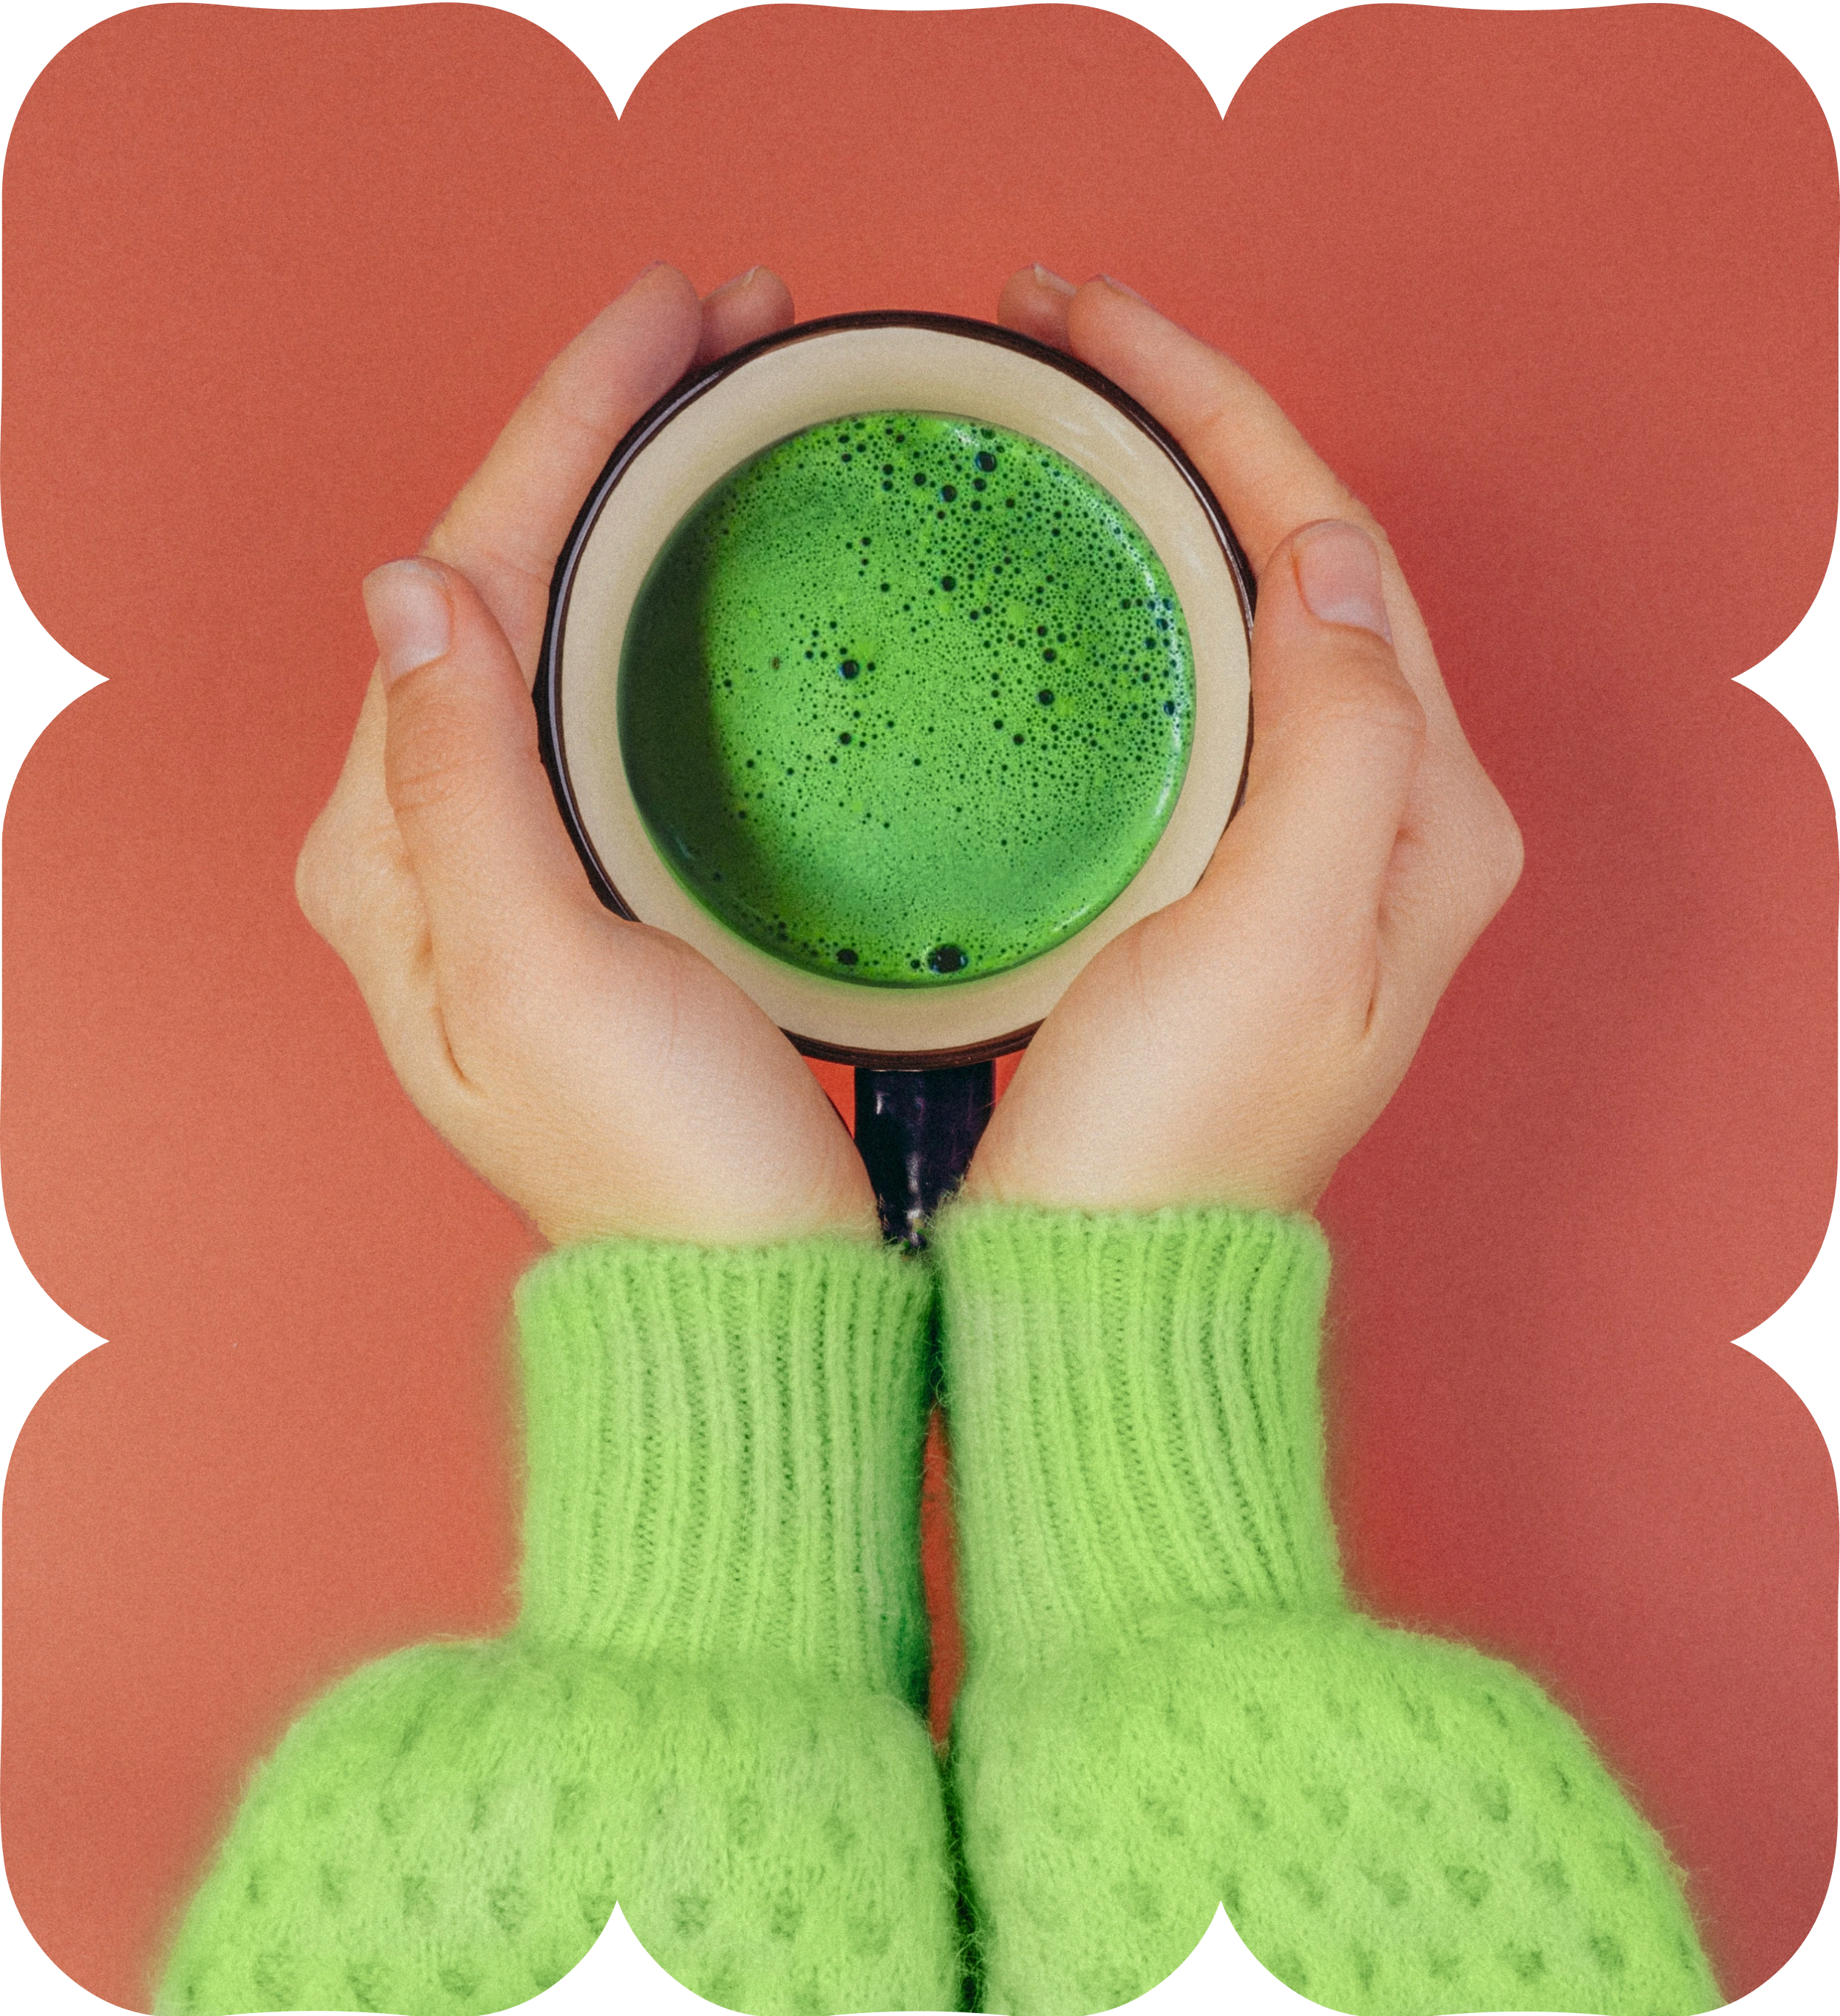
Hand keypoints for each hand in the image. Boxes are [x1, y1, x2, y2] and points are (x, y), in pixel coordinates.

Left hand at [295, 263, 880, 1250]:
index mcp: (390, 851)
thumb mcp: (540, 974)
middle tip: (726, 326)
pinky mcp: (597, 885)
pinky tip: (718, 557)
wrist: (746, 1294)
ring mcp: (514, 859)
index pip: (462, 579)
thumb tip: (411, 585)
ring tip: (730, 400)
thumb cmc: (657, 1166)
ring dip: (632, 503)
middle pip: (501, 581)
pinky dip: (661, 602)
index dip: (562, 429)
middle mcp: (430, 841)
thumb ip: (462, 783)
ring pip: (556, 627)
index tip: (671, 313)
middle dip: (602, 438)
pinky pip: (606, 699)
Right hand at [958, 269, 1524, 1218]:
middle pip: (1303, 560)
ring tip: (1058, 413)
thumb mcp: (1279, 938)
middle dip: (1190, 428)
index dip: (1220, 412)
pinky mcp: (1216, 872)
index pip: (1341, 549)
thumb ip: (1342, 736)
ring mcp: (1299, 841)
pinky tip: (1065, 570)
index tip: (1094, 319)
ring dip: (1163, 500)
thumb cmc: (1174, 1141)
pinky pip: (1196, 690)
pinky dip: (1134, 603)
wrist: (1103, 1279)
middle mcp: (1384, 813)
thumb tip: (1330, 554)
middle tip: (1060, 333)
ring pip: (1247, 614)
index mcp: (1426, 814)